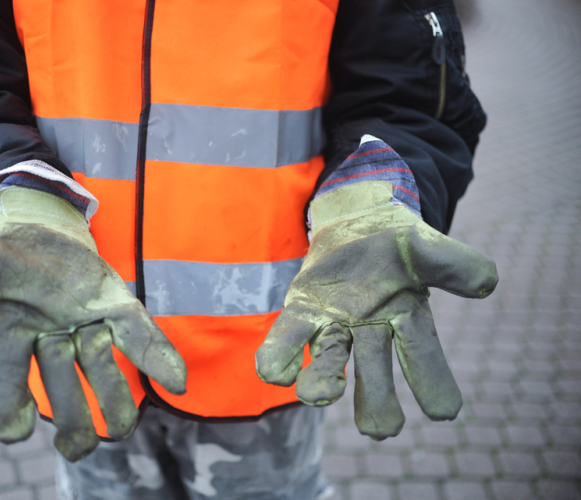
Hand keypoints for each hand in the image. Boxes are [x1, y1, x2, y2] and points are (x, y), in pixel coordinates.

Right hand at [0, 187, 185, 460]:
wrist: (39, 227)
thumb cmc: (2, 249)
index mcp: (10, 333)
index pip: (8, 376)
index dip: (8, 404)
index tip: (11, 429)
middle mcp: (50, 339)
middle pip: (60, 384)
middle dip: (70, 414)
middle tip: (78, 446)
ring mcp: (86, 326)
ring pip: (100, 369)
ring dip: (112, 398)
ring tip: (122, 426)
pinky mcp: (116, 308)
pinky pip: (138, 335)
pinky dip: (157, 358)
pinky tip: (176, 381)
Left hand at [256, 181, 496, 439]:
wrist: (354, 220)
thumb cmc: (395, 242)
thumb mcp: (425, 246)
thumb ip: (453, 263)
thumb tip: (487, 284)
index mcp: (407, 319)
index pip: (422, 356)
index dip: (432, 382)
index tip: (444, 412)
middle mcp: (369, 332)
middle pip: (374, 372)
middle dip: (377, 399)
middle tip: (381, 430)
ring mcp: (333, 325)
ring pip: (329, 360)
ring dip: (324, 381)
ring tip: (319, 395)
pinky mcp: (301, 312)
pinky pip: (288, 339)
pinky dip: (280, 357)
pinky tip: (274, 372)